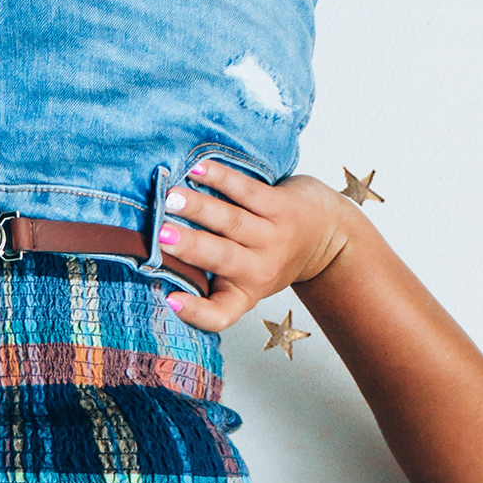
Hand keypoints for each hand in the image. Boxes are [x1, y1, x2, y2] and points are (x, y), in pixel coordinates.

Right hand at [157, 165, 353, 332]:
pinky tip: (198, 169)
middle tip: (161, 234)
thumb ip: (208, 274)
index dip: (195, 311)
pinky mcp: (282, 207)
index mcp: (244, 294)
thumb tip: (155, 249)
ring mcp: (273, 237)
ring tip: (172, 197)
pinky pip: (247, 191)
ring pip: (232, 221)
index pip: (219, 314)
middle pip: (221, 258)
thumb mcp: (245, 280)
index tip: (170, 301)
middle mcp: (259, 269)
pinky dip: (221, 179)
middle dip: (190, 245)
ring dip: (200, 208)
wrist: (327, 238)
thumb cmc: (270, 257)